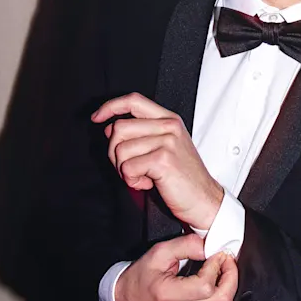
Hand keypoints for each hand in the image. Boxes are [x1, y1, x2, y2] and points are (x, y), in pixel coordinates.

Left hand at [93, 92, 223, 229]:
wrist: (203, 199)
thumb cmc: (183, 177)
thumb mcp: (165, 147)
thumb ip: (141, 134)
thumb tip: (109, 128)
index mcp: (169, 120)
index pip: (133, 101)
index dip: (110, 107)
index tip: (96, 117)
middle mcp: (169, 126)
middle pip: (120, 128)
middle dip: (115, 153)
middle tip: (131, 167)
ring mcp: (167, 141)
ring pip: (120, 149)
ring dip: (124, 170)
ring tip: (143, 176)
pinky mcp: (163, 159)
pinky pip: (127, 167)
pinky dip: (132, 181)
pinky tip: (147, 183)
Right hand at [115, 233, 238, 300]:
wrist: (126, 298)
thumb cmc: (139, 276)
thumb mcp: (159, 252)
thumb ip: (185, 245)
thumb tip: (209, 244)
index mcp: (168, 295)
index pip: (205, 286)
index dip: (217, 266)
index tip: (217, 253)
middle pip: (221, 300)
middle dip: (231, 276)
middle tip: (227, 260)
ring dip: (228, 285)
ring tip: (222, 268)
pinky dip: (221, 292)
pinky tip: (215, 279)